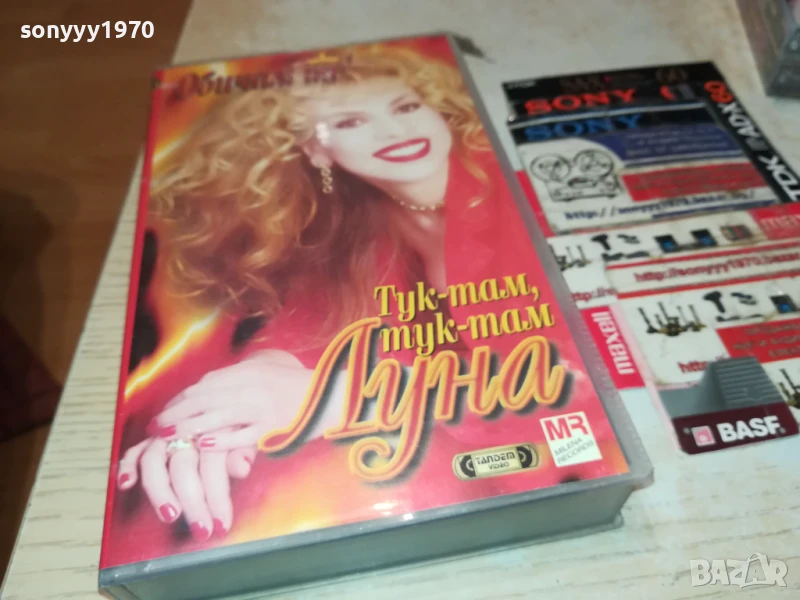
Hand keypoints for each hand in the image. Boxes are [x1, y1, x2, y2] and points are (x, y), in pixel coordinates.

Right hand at [116, 431, 254, 540]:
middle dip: (192, 503)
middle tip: (202, 531)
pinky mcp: (153, 436)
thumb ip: (244, 451)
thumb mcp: (251, 432)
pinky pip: (136, 450)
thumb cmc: (240, 420)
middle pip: (183, 468)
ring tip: (170, 516)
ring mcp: (167, 433)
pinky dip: (128, 466)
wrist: (226, 395)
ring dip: (160, 491)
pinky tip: (126, 484)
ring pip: (154, 461)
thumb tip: (242, 469)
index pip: (213, 467)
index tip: (222, 526)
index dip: (217, 498)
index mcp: (215, 430)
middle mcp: (188, 432)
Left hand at [148, 350, 332, 450]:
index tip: (166, 410)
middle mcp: (251, 385)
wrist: (331, 395)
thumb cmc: (297, 385)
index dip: (182, 399)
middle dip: (177, 413)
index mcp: (248, 371)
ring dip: (188, 426)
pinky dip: (220, 440)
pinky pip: (241, 435)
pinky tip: (201, 445)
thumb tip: (210, 389)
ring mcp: (261, 406)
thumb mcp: (267, 371)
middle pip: (205, 399)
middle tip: (155, 426)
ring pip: (217, 416)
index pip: (206, 384)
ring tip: (168, 436)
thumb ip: (239, 378)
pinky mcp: (272, 427)